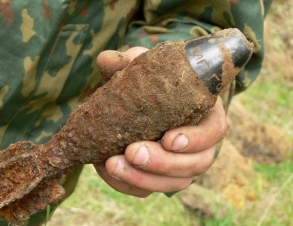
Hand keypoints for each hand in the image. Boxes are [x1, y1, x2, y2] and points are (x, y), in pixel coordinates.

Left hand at [94, 47, 227, 196]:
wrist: (139, 101)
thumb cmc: (150, 82)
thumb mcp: (142, 66)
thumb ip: (127, 62)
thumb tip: (105, 59)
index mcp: (204, 115)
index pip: (214, 131)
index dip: (196, 139)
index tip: (169, 138)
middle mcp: (197, 145)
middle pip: (195, 165)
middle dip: (163, 163)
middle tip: (132, 152)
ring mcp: (180, 165)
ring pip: (174, 183)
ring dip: (144, 178)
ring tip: (112, 165)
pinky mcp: (158, 176)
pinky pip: (149, 189)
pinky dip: (128, 184)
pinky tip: (107, 170)